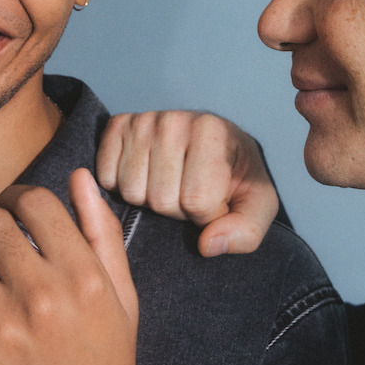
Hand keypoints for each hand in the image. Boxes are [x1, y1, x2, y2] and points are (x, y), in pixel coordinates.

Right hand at [96, 110, 278, 256]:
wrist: (216, 147)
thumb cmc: (236, 178)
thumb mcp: (258, 206)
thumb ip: (246, 232)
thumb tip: (208, 244)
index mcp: (212, 130)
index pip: (196, 199)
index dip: (207, 215)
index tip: (217, 201)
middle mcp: (174, 119)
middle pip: (160, 199)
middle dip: (177, 209)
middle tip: (190, 192)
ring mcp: (142, 121)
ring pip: (131, 191)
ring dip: (149, 199)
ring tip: (170, 183)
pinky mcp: (117, 126)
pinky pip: (106, 178)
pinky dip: (121, 186)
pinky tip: (145, 175)